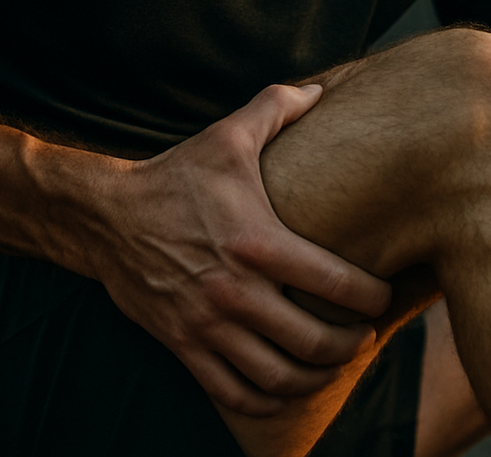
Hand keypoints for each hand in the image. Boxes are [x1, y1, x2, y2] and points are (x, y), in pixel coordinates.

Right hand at [91, 83, 392, 415]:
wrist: (107, 217)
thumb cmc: (177, 177)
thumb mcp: (227, 137)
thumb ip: (278, 108)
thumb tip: (323, 90)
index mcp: (257, 241)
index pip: (337, 284)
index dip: (373, 297)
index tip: (383, 295)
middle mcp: (235, 290)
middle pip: (314, 341)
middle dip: (351, 344)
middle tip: (363, 334)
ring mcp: (208, 324)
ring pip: (279, 376)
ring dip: (315, 376)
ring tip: (331, 361)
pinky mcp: (184, 345)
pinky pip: (234, 393)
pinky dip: (268, 399)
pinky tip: (285, 384)